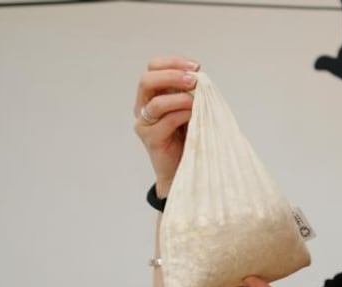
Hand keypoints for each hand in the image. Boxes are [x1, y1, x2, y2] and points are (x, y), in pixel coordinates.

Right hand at [133, 55, 199, 197]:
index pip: (153, 67)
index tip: (196, 66)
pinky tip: (194, 116)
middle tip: (194, 81)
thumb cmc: (190, 136)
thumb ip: (190, 92)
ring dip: (179, 98)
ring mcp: (144, 123)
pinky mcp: (150, 139)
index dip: (173, 62)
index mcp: (152, 94)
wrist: (184, 168)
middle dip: (172, 76)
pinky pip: (164, 121)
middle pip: (147, 80)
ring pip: (155, 102)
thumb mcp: (190, 108)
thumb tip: (198, 77)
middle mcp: (143, 106)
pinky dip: (181, 115)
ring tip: (196, 101)